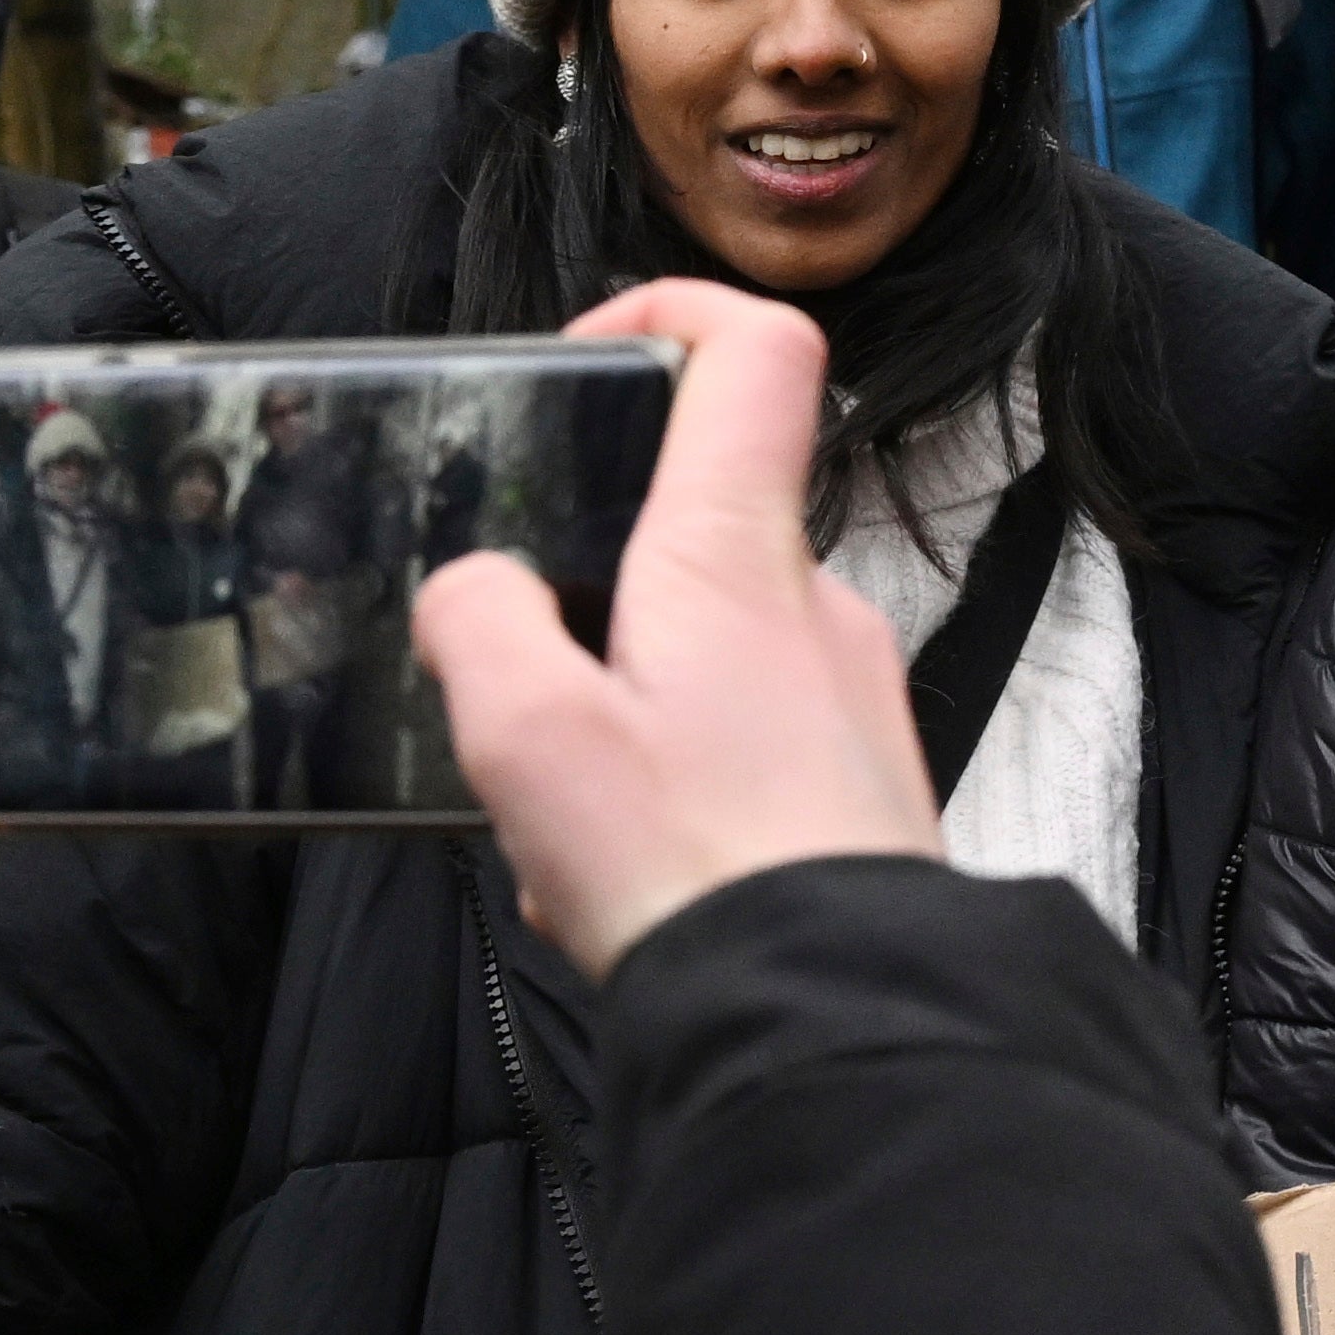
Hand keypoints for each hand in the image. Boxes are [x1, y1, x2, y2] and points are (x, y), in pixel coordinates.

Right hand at [412, 281, 935, 974]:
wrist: (826, 1024)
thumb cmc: (693, 877)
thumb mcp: (523, 734)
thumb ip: (477, 621)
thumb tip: (479, 589)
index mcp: (734, 554)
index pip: (755, 350)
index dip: (670, 310)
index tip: (585, 356)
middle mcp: (812, 602)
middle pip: (689, 524)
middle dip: (583, 603)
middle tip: (524, 703)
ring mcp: (846, 690)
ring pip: (700, 654)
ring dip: (615, 723)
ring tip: (572, 832)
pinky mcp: (858, 778)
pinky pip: (738, 744)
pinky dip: (666, 793)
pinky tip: (624, 884)